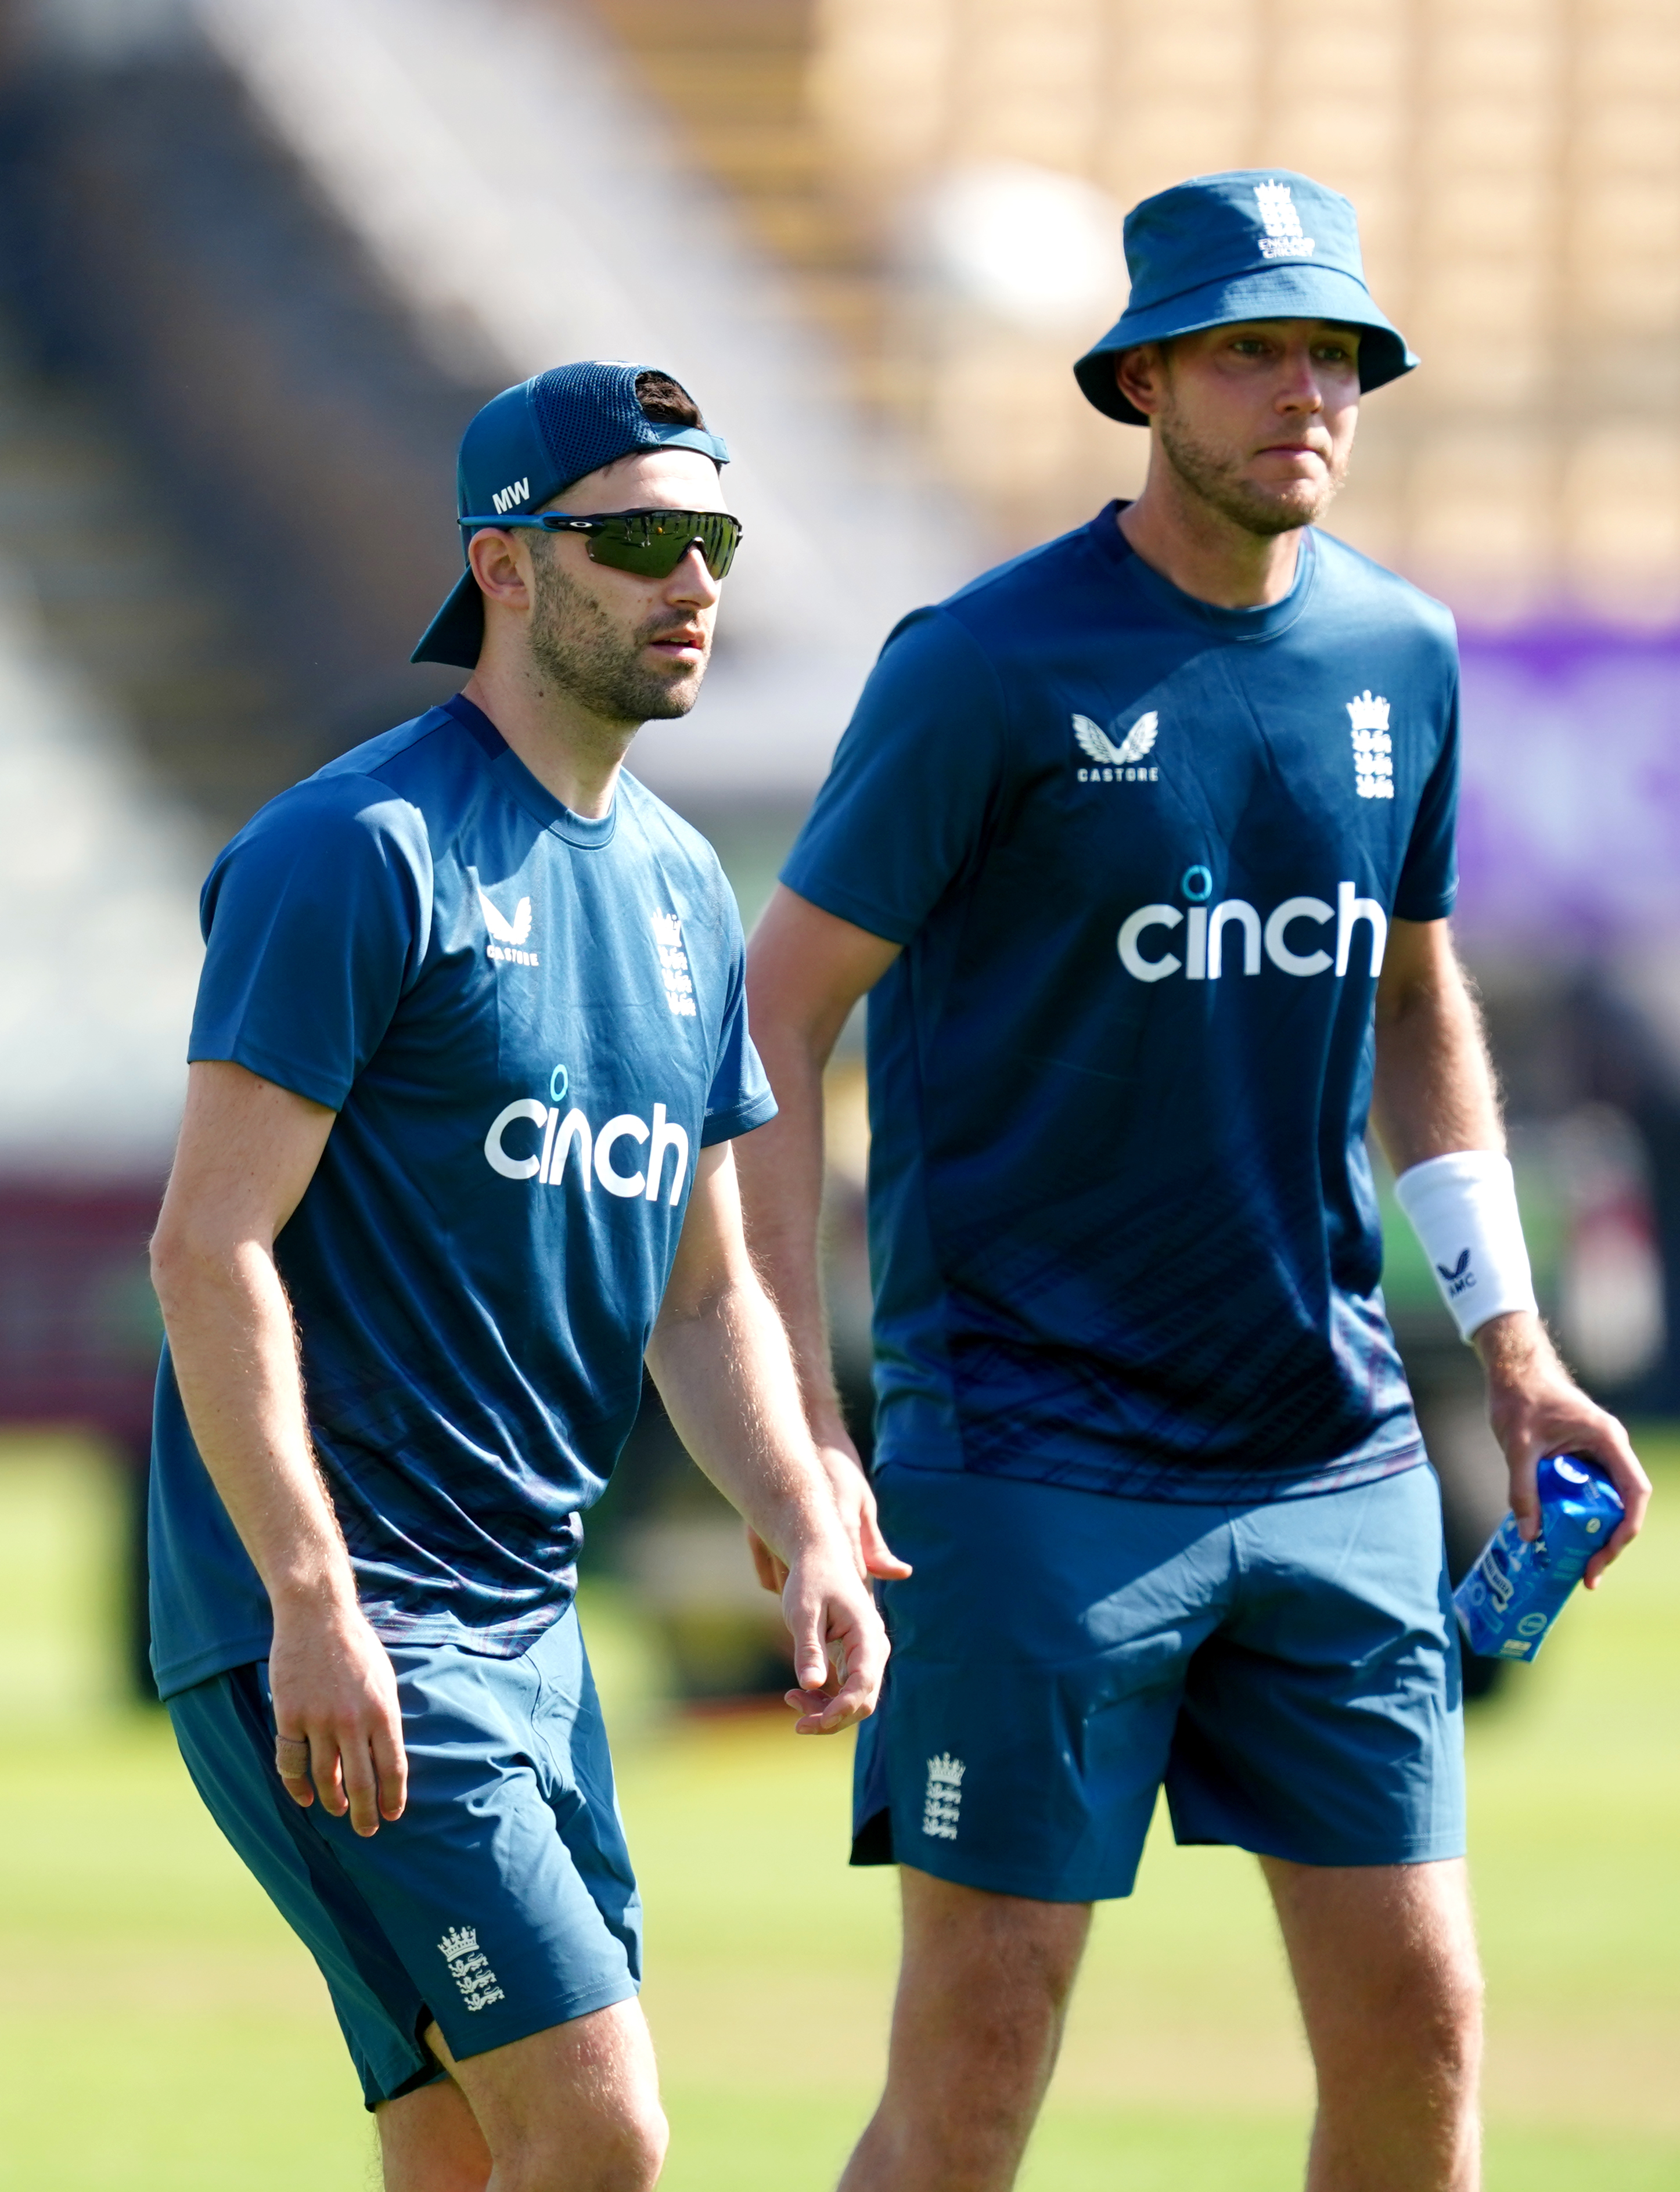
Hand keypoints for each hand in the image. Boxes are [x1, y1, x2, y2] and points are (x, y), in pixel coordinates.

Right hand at [268, 1589, 407, 1834]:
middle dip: (364, 1812)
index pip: (393, 1767)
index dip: (393, 1797)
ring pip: (324, 1777)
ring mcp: (318, 1720)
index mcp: (383, 1711)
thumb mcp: (385, 1679)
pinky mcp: (289, 1715)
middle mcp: (352, 1721)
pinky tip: (304, 1796)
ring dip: (331, 1800)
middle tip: (367, 1829)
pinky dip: (296, 1785)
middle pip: (360, 1782)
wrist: (317, 1616)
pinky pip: (291, 1762)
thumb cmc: (356, 1647)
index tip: (393, 1814)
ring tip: (335, 1811)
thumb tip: (388, 1756)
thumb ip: (386, 1717)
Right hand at [747, 1424, 910, 1594]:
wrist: (801, 1431)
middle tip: (842, 1605)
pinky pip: (767, 1580)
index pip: (852, 1577)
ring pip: (787, 1590)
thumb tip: (902, 1574)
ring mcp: (770, 1534)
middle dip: (830, 1600)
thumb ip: (876, 1546)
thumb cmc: (838, 1466)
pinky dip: (782, 1584)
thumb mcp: (863, 1503)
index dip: (859, 1597)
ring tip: (819, 1591)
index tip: (866, 1612)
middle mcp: (799, 1532)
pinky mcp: (753, 1534)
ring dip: (804, 1594)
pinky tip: (796, 1575)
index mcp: (835, 1522)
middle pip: (817, 1589)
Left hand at [777, 1528, 888, 1734]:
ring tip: (791, 1700)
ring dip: (826, 1710)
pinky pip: (845, 1690)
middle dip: (832, 1718)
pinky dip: (824, 1699)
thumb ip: (809, 1648)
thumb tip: (812, 1685)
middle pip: (863, 1700)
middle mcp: (873, 1649)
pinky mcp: (853, 1659)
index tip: (811, 1723)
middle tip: (797, 1723)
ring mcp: (865, 1656)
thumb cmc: (811, 1580)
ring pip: (854, 1699)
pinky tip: (797, 1694)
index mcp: (867, 1634)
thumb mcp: (803, 1612)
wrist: (819, 1558)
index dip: (841, 1710)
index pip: (863, 1684)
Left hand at [1474, 1310, 1650, 1586]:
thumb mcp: (1517, 1447)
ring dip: (1595, 1532)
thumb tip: (1529, 1536)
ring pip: (1608, 1501)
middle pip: (1624, 1504)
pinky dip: (1579, 1516)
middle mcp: (1611, 1449)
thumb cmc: (1518, 1398)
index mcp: (1607, 1441)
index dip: (1625, 1528)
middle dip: (1609, 1541)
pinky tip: (1561, 1538)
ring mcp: (1598, 1453)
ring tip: (1575, 1565)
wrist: (1512, 1371)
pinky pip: (1589, 1493)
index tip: (1604, 1554)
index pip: (1634, 1493)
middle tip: (1587, 1573)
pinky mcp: (1582, 1457)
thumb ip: (1523, 1490)